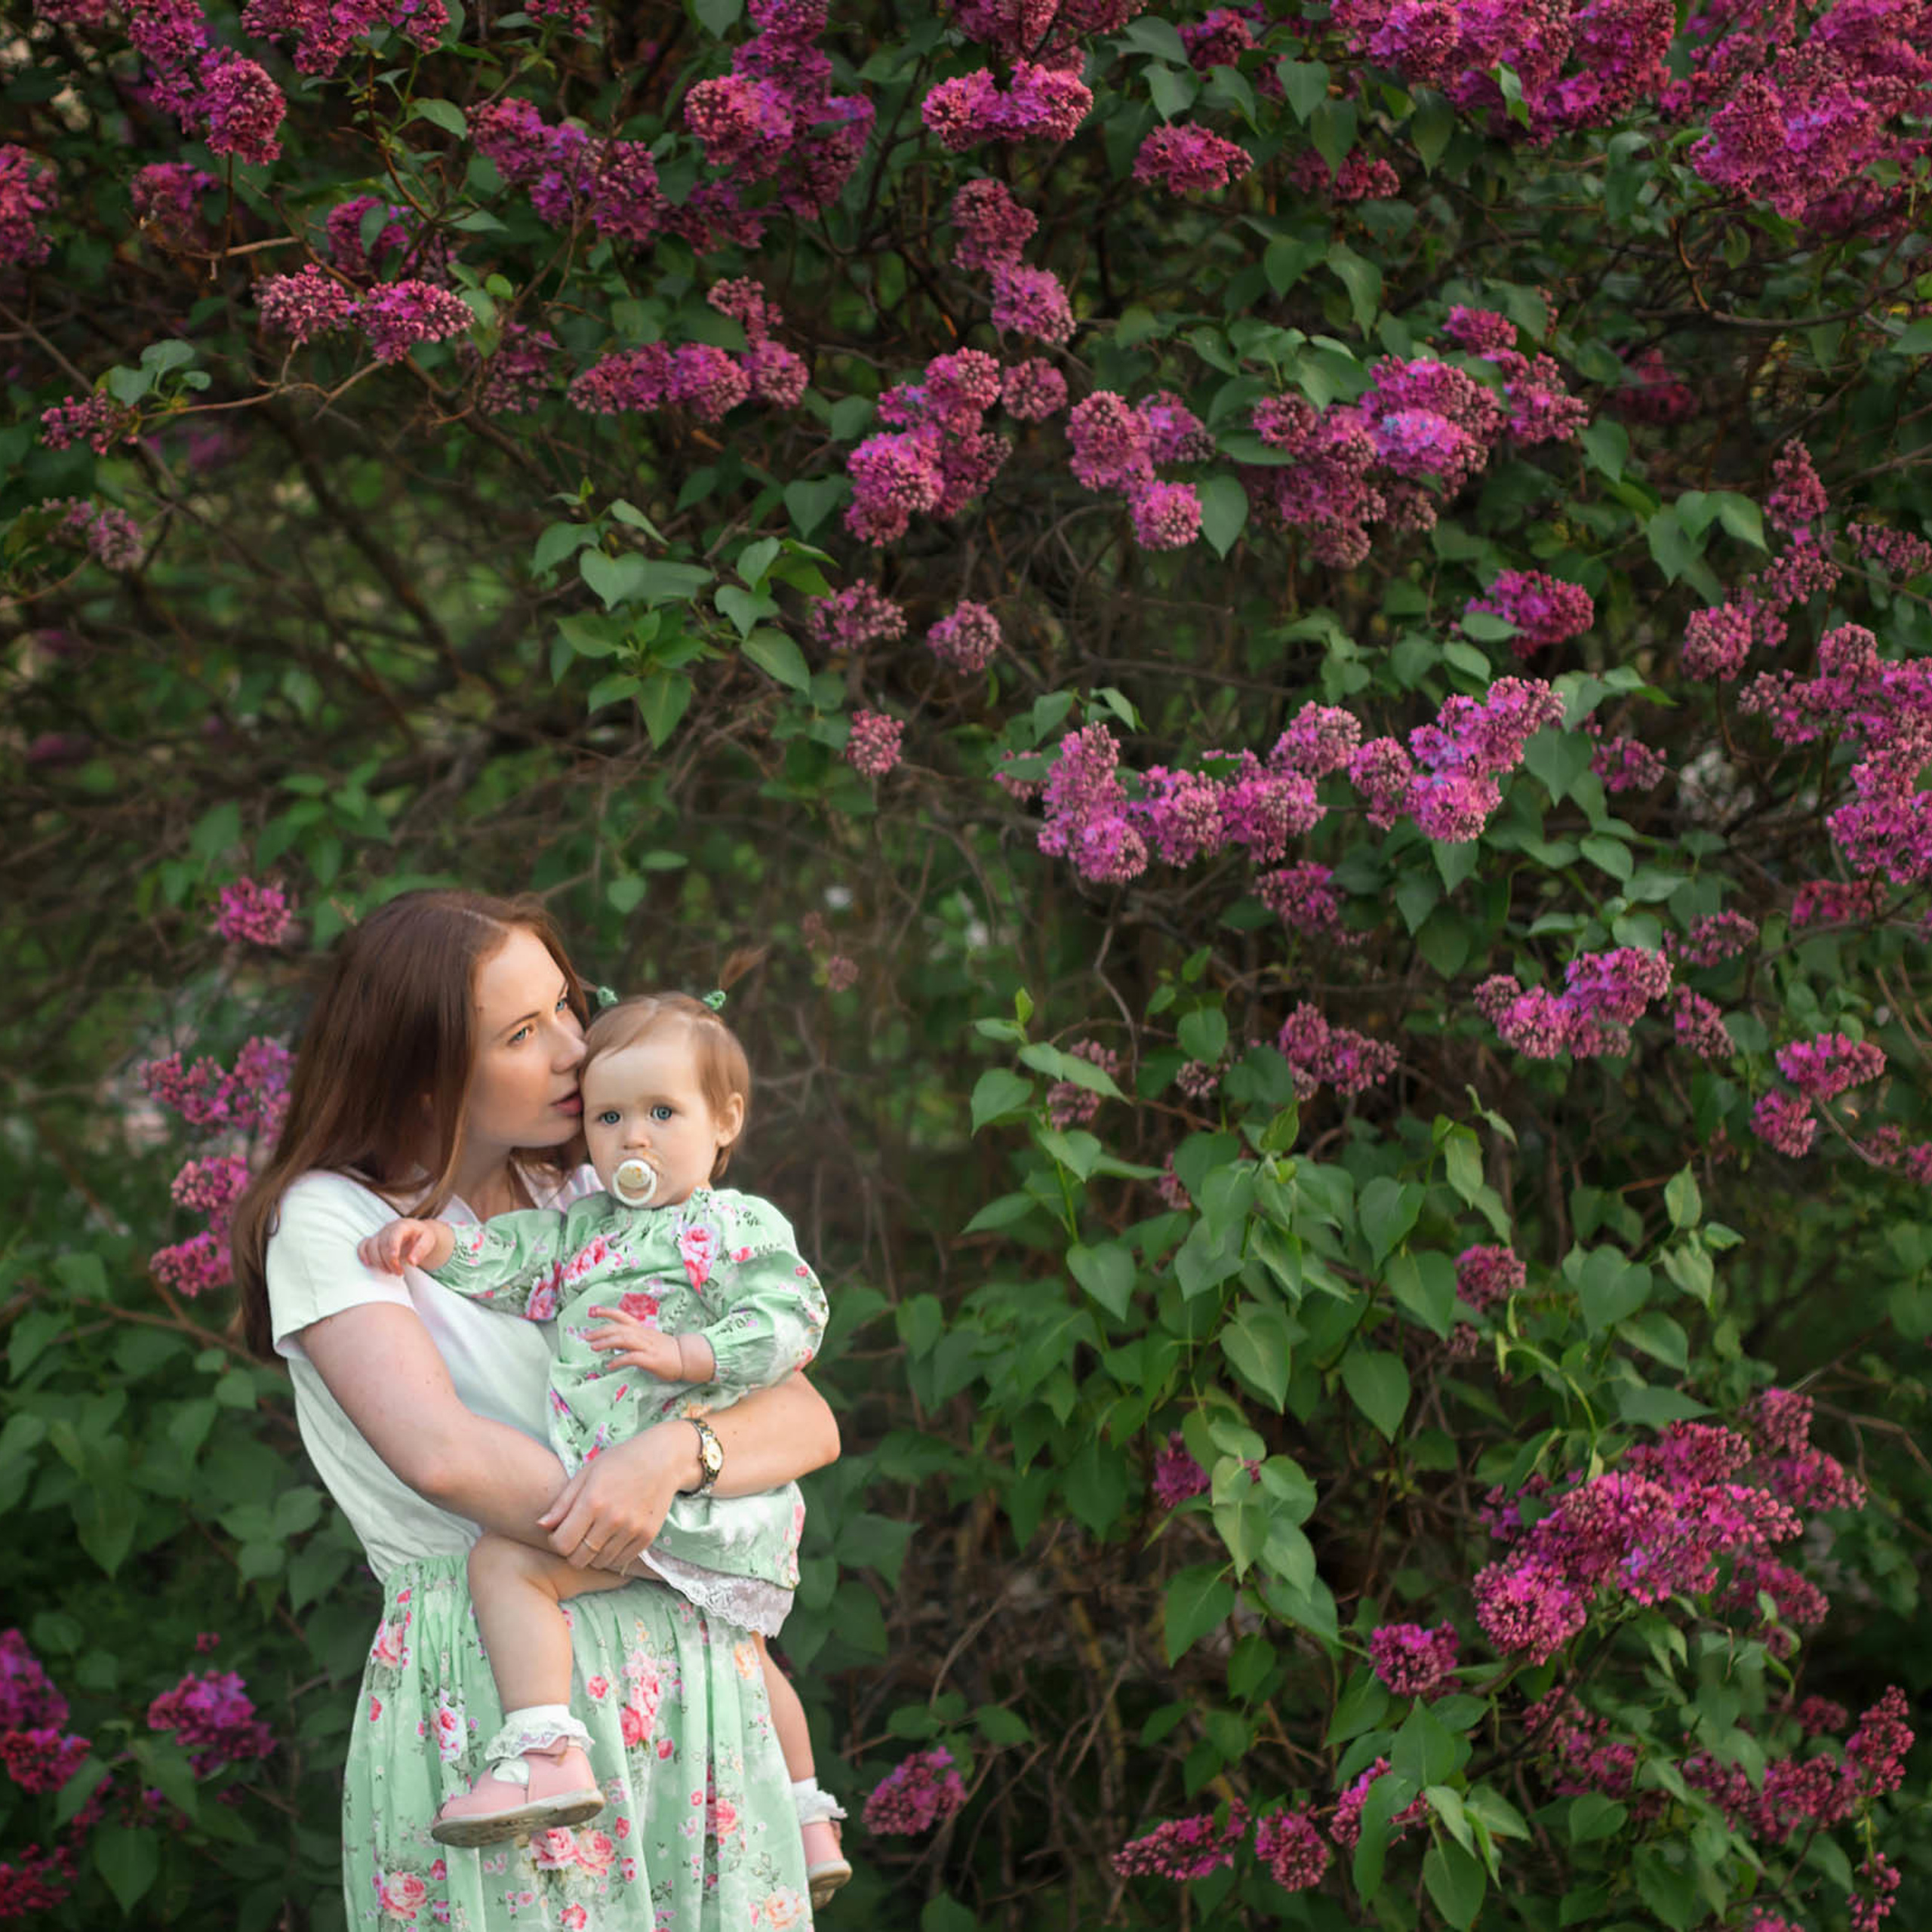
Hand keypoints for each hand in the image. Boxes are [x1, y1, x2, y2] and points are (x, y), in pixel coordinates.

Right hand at [357, 1217, 454, 1275]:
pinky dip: (362, 1254)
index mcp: (403, 1225)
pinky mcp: (374, 1241)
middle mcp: (389, 1228)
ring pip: (371, 1246)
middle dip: (389, 1261)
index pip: (394, 1234)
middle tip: (399, 1272)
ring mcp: (380, 1234)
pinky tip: (368, 1264)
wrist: (418, 1233)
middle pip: (382, 1244)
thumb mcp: (428, 1241)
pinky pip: (363, 1245)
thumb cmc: (423, 1236)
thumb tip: (411, 1261)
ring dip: (377, 1261)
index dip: (392, 1247)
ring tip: (389, 1271)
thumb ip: (421, 1249)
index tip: (394, 1259)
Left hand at [537, 1423, 698, 1573]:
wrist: (662, 1459)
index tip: (560, 1533)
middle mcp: (612, 1519)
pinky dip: (611, 1556)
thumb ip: (562, 1503)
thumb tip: (540, 1527)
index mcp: (592, 1501)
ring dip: (592, 1556)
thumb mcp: (586, 1474)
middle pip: (578, 1559)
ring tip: (594, 1537)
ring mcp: (632, 1529)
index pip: (561, 1544)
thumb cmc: (618, 1462)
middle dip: (571, 1553)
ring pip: (599, 1563)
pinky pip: (621, 1561)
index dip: (555, 1542)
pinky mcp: (647, 1537)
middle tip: (576, 1538)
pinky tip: (611, 1539)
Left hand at [584, 1309, 713, 1382]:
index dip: (607, 1312)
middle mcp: (643, 1335)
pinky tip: (610, 1365)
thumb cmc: (666, 1350)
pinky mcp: (651, 1359)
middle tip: (586, 1337)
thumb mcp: (648, 1340)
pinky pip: (632, 1357)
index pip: (622, 1316)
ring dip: (607, 1342)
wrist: (686, 1357)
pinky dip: (619, 1360)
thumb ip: (633, 1340)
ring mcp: (647, 1346)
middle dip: (601, 1331)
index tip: (592, 1311)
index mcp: (642, 1329)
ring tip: (594, 1347)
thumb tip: (614, 1343)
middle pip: (619, 1328)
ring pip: (624, 1340)